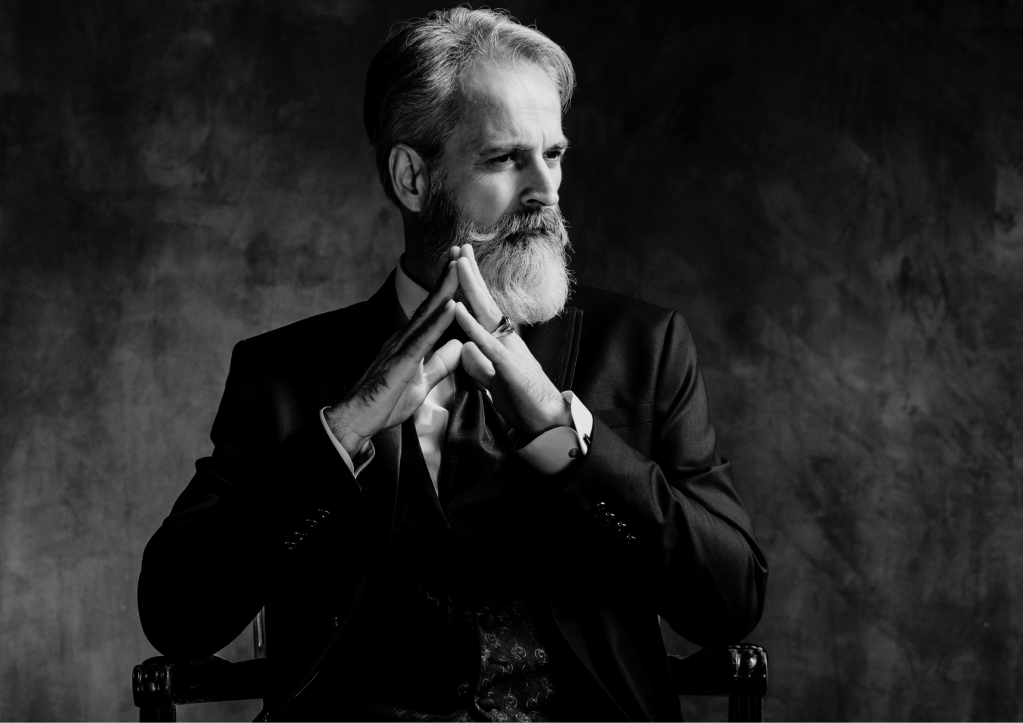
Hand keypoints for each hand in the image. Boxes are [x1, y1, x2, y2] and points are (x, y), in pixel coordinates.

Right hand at [324, 257, 462, 457]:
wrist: (358, 419)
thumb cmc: (385, 404)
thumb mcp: (422, 383)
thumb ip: (440, 365)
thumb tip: (458, 347)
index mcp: (409, 343)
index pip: (431, 312)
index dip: (446, 290)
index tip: (459, 268)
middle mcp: (403, 338)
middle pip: (429, 304)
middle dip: (445, 277)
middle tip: (458, 251)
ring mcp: (400, 347)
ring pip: (427, 314)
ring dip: (444, 289)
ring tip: (458, 267)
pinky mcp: (401, 362)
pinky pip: (423, 338)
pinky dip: (439, 321)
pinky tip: (452, 306)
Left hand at [452, 244, 570, 436]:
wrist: (546, 421)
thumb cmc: (522, 401)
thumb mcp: (493, 379)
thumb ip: (478, 364)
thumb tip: (463, 350)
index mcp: (502, 341)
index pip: (483, 308)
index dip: (470, 285)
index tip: (458, 262)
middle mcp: (506, 339)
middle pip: (485, 300)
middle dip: (471, 273)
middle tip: (459, 246)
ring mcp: (509, 350)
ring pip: (487, 312)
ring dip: (471, 287)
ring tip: (458, 263)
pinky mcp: (508, 366)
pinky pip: (486, 342)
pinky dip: (471, 325)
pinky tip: (458, 310)